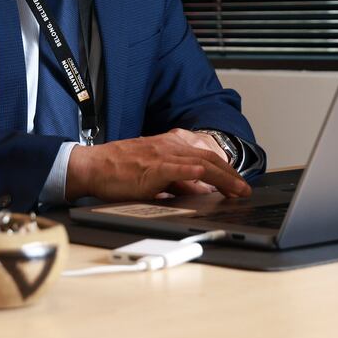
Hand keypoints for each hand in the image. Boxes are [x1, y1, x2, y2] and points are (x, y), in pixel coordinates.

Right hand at [64, 129, 250, 202]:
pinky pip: (179, 169)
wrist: (93, 166)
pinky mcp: (152, 168)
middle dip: (231, 175)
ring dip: (224, 177)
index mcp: (169, 145)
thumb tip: (200, 192)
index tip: (238, 181)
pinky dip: (197, 173)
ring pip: (201, 163)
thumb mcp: (154, 174)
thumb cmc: (118, 170)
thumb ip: (177, 181)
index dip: (225, 168)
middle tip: (244, 189)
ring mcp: (161, 156)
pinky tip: (210, 181)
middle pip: (209, 158)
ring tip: (238, 190)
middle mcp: (168, 146)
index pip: (205, 154)